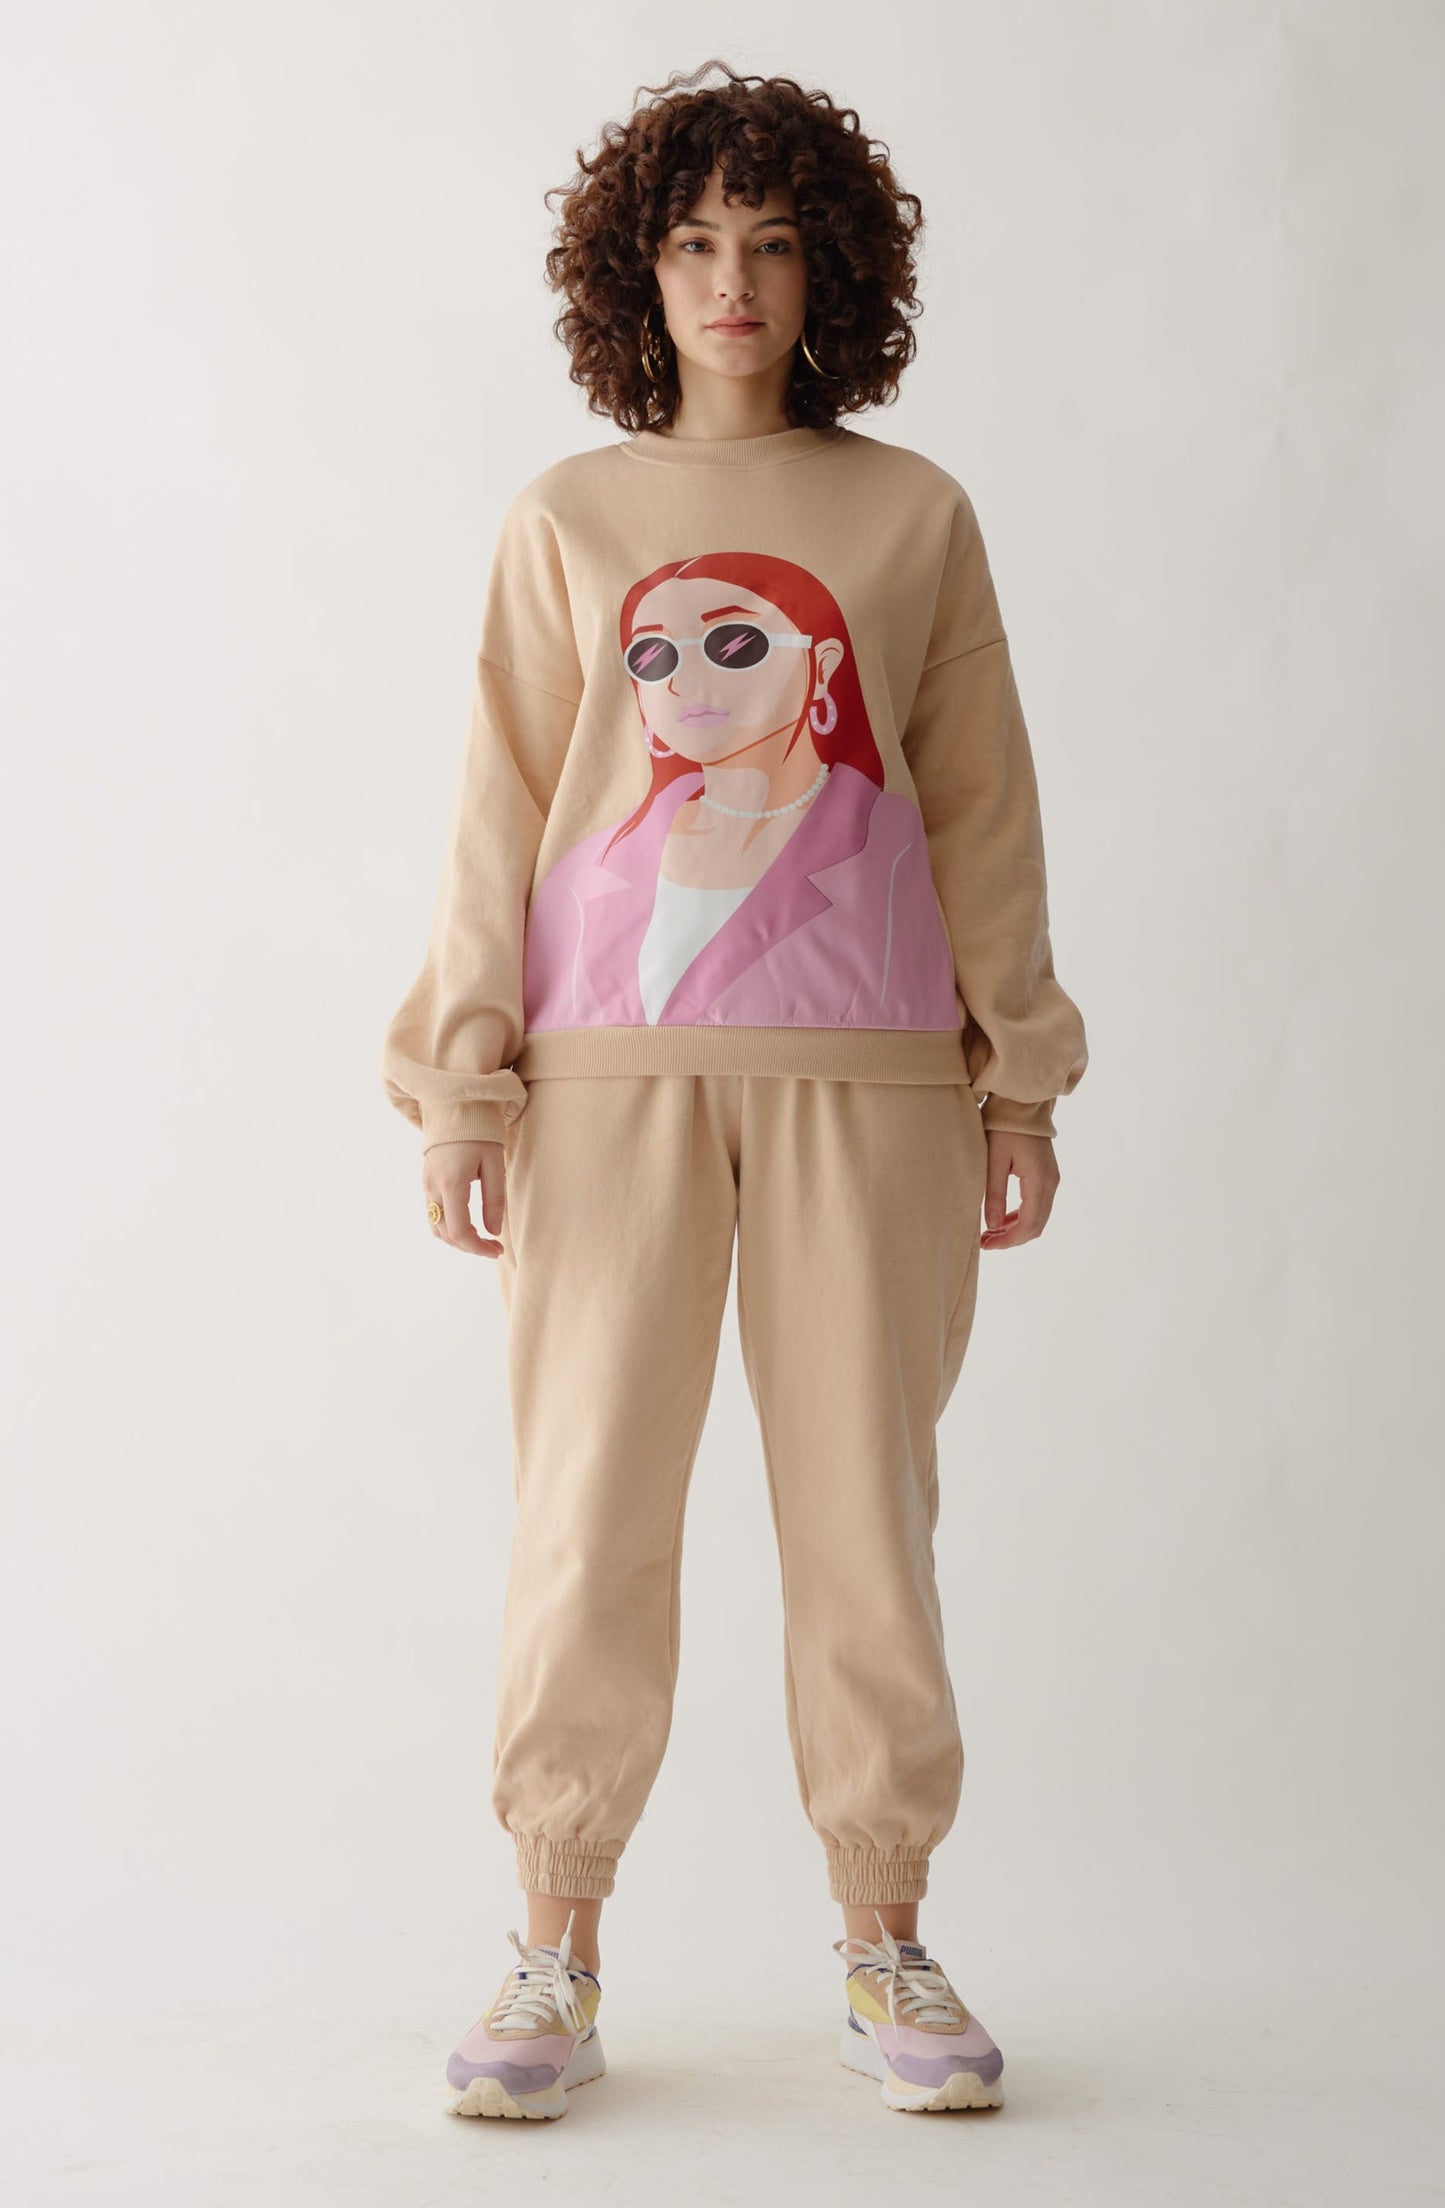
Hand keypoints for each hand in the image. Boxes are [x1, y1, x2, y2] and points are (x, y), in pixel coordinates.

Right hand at [423, 1139, 506, 1257]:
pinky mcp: (426, 1182)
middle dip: (470, 1246)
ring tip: (481, 1237)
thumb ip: (494, 1200)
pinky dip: (450, 1226)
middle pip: (446, 1234)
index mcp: (451, 1183)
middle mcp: (433, 1187)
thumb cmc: (481, 1133)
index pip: (459, 1231)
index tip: (497, 1250)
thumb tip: (493, 1231)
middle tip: (494, 1246)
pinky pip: (434, 1214)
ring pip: (437, 1227)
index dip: (478, 1248)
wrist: (455, 1108)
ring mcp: (426, 1185)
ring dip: (458, 1239)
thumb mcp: (495, 1164)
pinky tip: (469, 1223)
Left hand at [981, 1129, 1058, 1249]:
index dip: (1008, 1240)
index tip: (987, 1245)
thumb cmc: (1003, 1127)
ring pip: (1038, 1217)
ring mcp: (1051, 1179)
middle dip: (1011, 1239)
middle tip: (985, 1243)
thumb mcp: (993, 1160)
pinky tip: (1001, 1220)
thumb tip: (992, 1226)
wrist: (1021, 1103)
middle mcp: (1050, 1183)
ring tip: (989, 1234)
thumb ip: (994, 1194)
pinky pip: (1037, 1205)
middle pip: (1036, 1225)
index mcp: (1039, 1181)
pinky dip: (1020, 1217)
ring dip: (1015, 1229)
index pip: (1029, 1224)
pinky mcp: (1046, 1175)